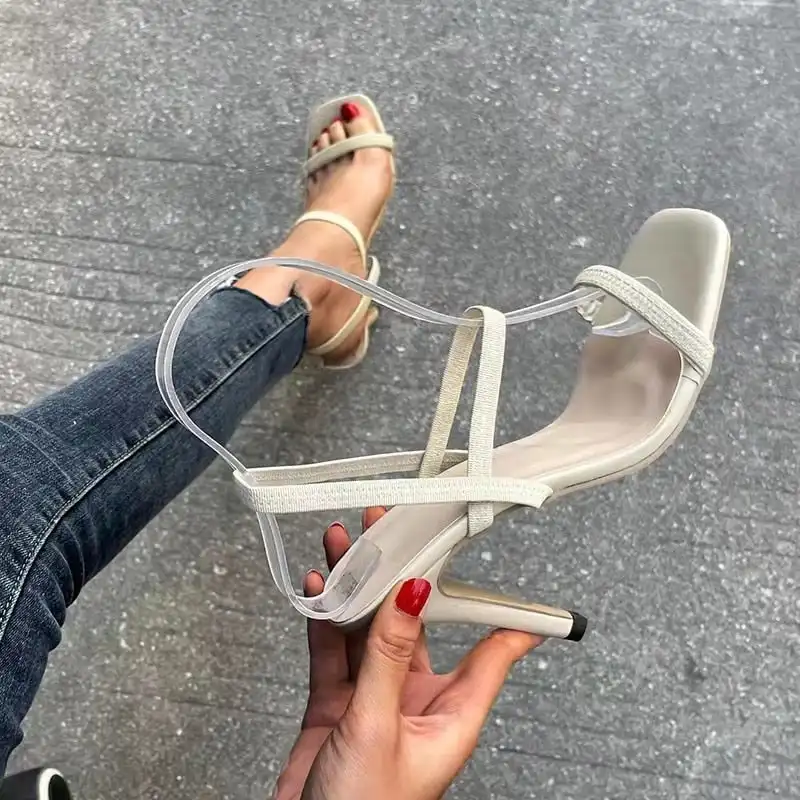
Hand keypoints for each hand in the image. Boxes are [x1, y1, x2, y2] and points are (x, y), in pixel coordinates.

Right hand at [274, 508, 543, 799]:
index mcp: (451, 714)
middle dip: (403, 578)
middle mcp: (417, 702)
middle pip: (417, 625)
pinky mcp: (338, 705)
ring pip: (369, 630)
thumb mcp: (378, 726)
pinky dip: (324, 619)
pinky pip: (333, 651)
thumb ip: (388, 657)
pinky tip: (320, 589)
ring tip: (346, 548)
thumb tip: (412, 597)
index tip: (524, 583)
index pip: (493, 652)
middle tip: (395, 535)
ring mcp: (375, 701)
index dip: (511, 617)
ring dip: (355, 589)